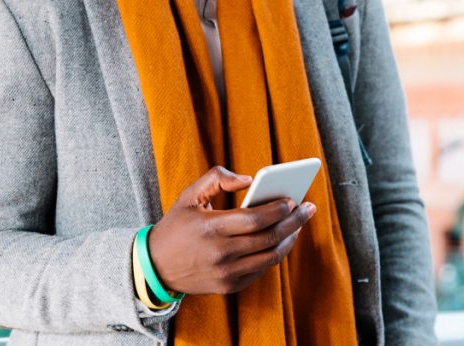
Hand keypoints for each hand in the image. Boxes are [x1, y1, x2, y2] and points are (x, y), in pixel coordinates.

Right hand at [147, 166, 316, 294]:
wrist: (155, 266)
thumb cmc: (177, 225)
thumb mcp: (190, 195)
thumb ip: (218, 177)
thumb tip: (250, 180)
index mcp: (211, 227)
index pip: (256, 219)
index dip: (278, 209)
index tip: (293, 199)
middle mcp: (220, 253)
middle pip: (269, 238)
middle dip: (294, 222)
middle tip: (308, 209)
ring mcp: (226, 273)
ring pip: (270, 257)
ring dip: (289, 240)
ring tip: (298, 225)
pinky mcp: (228, 287)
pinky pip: (261, 270)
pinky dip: (274, 254)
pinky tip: (281, 240)